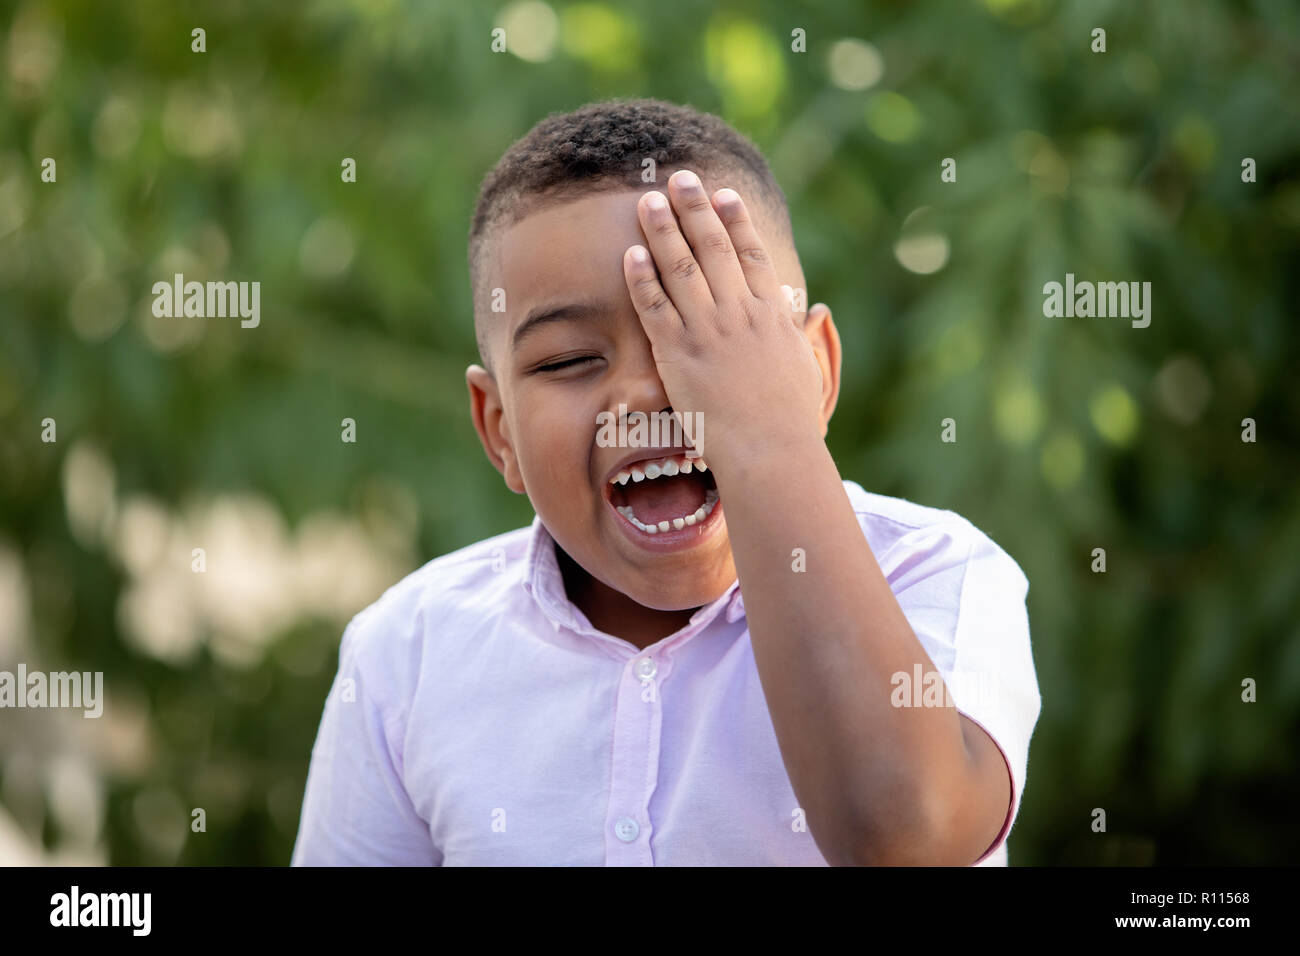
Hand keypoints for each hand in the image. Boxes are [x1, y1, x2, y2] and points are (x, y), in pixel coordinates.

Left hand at [622, 169, 824, 464]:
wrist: (770, 449)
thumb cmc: (791, 420)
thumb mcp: (808, 369)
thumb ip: (807, 336)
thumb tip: (814, 313)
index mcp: (771, 315)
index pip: (751, 255)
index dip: (735, 221)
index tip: (723, 194)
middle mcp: (739, 313)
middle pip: (713, 248)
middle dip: (695, 209)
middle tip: (680, 178)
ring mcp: (707, 331)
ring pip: (680, 268)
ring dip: (662, 230)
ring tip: (647, 200)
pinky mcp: (678, 354)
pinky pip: (654, 308)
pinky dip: (641, 279)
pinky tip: (629, 253)